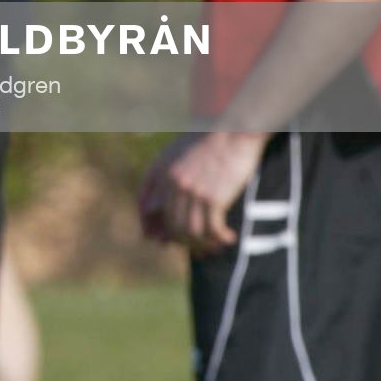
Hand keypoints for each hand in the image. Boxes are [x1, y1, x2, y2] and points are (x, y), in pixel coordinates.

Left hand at [139, 131, 266, 256]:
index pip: (145, 206)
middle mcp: (173, 183)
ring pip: (190, 231)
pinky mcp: (213, 198)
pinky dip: (220, 238)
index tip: (159, 241)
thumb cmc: (210, 142)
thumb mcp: (178, 153)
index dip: (150, 225)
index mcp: (161, 170)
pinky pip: (211, 229)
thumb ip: (166, 177)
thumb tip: (156, 209)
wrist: (235, 130)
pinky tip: (228, 238)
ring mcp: (192, 191)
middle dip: (183, 240)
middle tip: (199, 249)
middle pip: (170, 223)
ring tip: (215, 246)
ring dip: (203, 244)